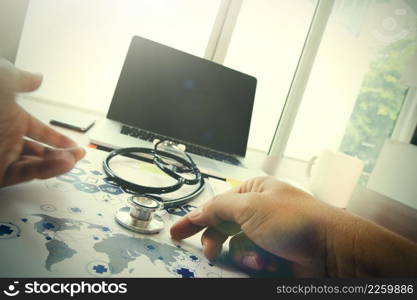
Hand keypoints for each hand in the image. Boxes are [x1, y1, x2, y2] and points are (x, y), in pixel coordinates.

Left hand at [0, 58, 84, 185]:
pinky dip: (43, 170)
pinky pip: (23, 174)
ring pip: (33, 165)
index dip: (58, 138)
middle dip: (61, 154)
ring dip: (55, 164)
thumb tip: (37, 78)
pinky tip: (61, 163)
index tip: (74, 144)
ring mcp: (0, 155)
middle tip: (78, 155)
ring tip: (72, 160)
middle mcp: (4, 139)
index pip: (39, 132)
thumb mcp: (2, 77)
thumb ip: (22, 80)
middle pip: (38, 152)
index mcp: (9, 117)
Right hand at [171, 176, 416, 276]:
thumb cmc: (295, 220)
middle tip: (211, 253)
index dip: (194, 219)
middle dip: (218, 243)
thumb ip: (218, 207)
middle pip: (222, 229)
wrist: (329, 250)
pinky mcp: (271, 255)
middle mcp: (258, 212)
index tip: (176, 232)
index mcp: (253, 192)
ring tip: (259, 258)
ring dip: (243, 256)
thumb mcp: (250, 207)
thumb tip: (198, 211)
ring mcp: (264, 234)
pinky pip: (249, 262)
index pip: (215, 205)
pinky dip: (255, 265)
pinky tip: (268, 264)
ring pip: (234, 249)